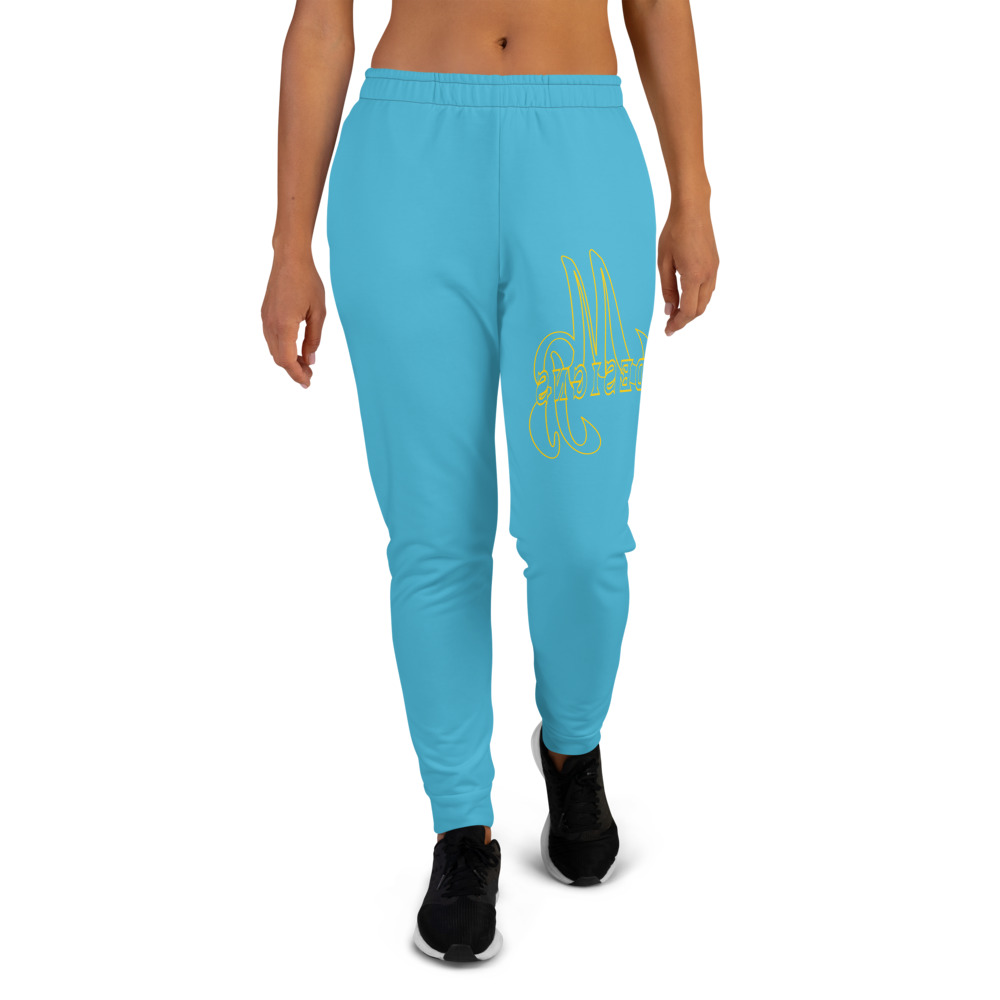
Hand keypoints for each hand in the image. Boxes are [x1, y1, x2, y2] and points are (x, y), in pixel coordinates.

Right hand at [260, 250, 326, 387]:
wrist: (289, 259)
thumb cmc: (307, 282)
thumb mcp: (318, 313)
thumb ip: (314, 338)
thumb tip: (310, 359)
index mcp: (284, 325)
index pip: (287, 360)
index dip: (297, 374)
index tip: (307, 382)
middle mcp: (270, 324)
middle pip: (279, 358)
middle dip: (293, 370)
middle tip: (309, 375)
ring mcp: (265, 319)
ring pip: (274, 349)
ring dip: (287, 360)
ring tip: (304, 363)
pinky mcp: (265, 314)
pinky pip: (271, 338)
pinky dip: (282, 348)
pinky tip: (295, 348)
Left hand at [658, 202, 719, 335]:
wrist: (693, 210)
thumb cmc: (674, 232)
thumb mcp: (663, 262)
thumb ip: (667, 289)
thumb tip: (669, 310)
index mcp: (694, 276)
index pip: (688, 310)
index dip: (678, 324)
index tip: (668, 331)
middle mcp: (708, 275)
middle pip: (699, 309)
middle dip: (685, 320)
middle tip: (670, 324)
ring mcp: (714, 269)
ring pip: (706, 300)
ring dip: (692, 310)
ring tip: (677, 313)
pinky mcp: (715, 264)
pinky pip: (708, 289)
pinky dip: (698, 299)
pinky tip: (687, 298)